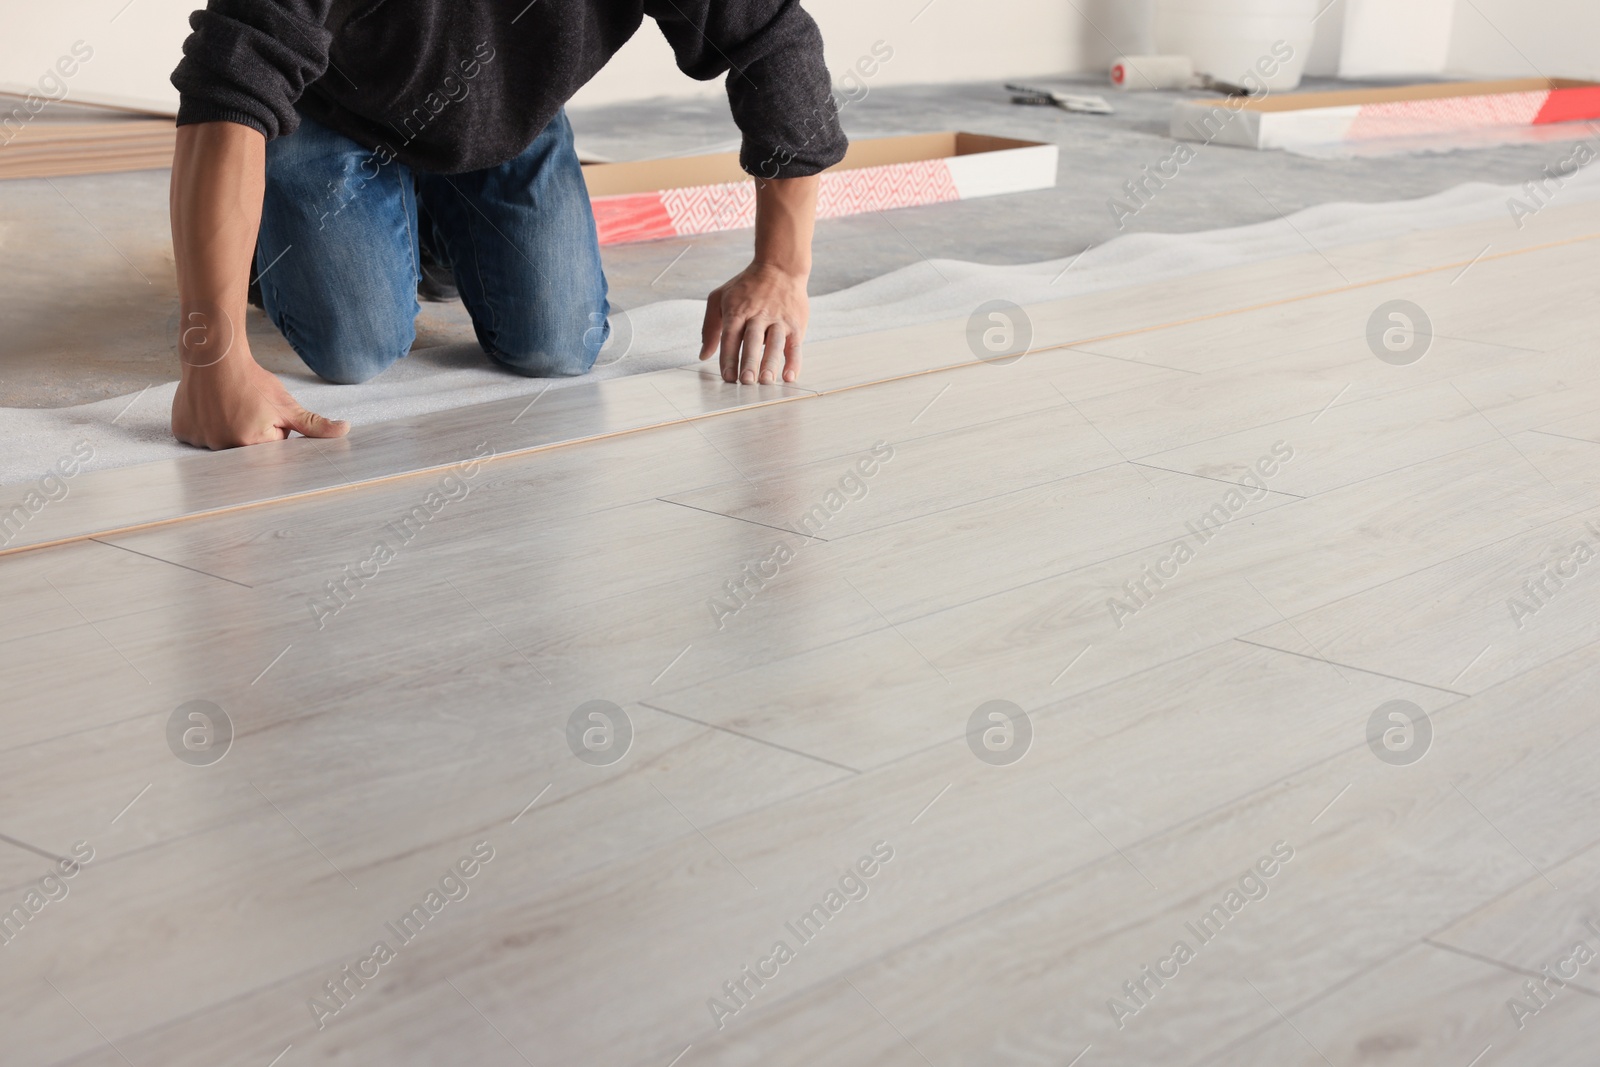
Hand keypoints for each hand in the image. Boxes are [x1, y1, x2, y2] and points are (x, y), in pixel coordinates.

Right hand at [172, 353, 348, 449]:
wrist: (214, 355)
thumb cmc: (252, 380)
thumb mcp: (286, 403)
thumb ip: (314, 424)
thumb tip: (344, 430)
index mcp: (251, 443)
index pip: (270, 449)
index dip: (272, 430)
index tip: (262, 412)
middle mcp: (222, 446)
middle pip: (245, 449)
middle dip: (250, 432)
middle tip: (244, 407)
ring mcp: (199, 439)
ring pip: (220, 441)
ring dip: (226, 427)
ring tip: (226, 404)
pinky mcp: (182, 431)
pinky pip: (199, 435)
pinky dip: (204, 424)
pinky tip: (209, 407)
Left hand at [699, 261, 808, 384]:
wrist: (780, 267)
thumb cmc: (746, 286)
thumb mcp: (720, 298)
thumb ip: (710, 327)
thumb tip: (703, 355)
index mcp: (737, 310)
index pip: (731, 336)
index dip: (728, 357)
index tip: (727, 377)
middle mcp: (758, 315)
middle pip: (752, 341)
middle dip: (749, 361)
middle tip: (746, 381)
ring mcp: (778, 319)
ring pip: (774, 343)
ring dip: (770, 363)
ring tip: (766, 381)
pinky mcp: (795, 323)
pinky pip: (795, 345)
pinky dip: (794, 361)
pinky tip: (789, 376)